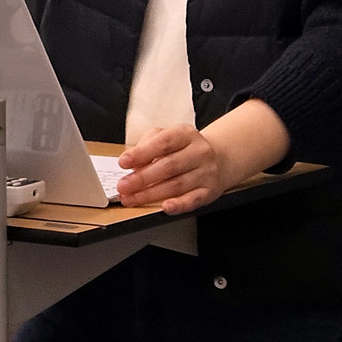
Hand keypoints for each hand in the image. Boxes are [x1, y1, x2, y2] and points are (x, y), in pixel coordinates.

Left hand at [113, 126, 229, 214]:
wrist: (218, 158)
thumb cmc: (184, 148)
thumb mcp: (167, 137)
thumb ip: (148, 146)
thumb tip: (132, 163)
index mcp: (185, 134)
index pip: (163, 142)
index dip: (141, 153)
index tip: (124, 162)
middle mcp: (199, 152)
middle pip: (168, 166)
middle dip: (142, 178)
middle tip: (123, 186)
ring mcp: (206, 172)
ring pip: (177, 185)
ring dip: (151, 194)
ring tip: (132, 198)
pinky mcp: (210, 191)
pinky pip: (194, 200)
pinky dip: (179, 205)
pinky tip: (165, 207)